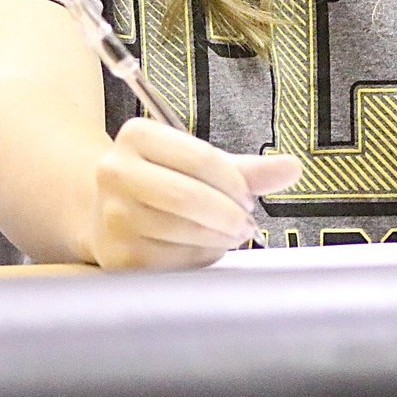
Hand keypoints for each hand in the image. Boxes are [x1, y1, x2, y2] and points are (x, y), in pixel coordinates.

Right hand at [89, 117, 300, 268]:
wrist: (103, 211)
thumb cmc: (163, 181)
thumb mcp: (199, 165)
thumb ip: (247, 169)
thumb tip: (293, 168)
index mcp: (136, 135)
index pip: (200, 158)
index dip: (234, 183)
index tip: (248, 197)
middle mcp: (115, 171)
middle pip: (188, 197)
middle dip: (228, 214)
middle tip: (246, 223)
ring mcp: (112, 216)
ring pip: (182, 231)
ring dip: (217, 238)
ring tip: (228, 235)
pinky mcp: (116, 256)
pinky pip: (172, 261)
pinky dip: (198, 258)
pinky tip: (202, 249)